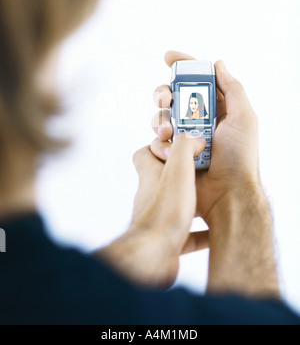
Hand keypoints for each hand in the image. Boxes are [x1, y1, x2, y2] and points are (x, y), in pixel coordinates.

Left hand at [100, 135, 208, 287]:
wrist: (155, 256)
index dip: (159, 145)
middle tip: (204, 171)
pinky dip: (201, 232)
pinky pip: (187, 234)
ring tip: (214, 198)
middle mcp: (151, 196)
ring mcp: (158, 219)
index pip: (144, 153)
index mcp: (151, 176)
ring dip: (194, 202)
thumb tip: (195, 138)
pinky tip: (215, 233)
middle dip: (183, 174)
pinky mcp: (168, 241)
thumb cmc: (165, 212)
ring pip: (176, 206)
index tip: (179, 145)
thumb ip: (184, 146)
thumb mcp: (178, 169)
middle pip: (163, 178)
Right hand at [151, 50, 261, 222]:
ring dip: (160, 121)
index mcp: (217, 109)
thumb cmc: (239, 157)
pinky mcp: (172, 154)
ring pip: (160, 118)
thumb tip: (218, 63)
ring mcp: (183, 138)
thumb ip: (233, 89)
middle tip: (164, 101)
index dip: (183, 66)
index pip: (198, 81)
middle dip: (164, 95)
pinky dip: (159, 144)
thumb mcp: (244, 118)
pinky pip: (156, 141)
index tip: (168, 56)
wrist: (226, 195)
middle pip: (172, 97)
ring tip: (168, 134)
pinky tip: (169, 152)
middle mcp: (198, 121)